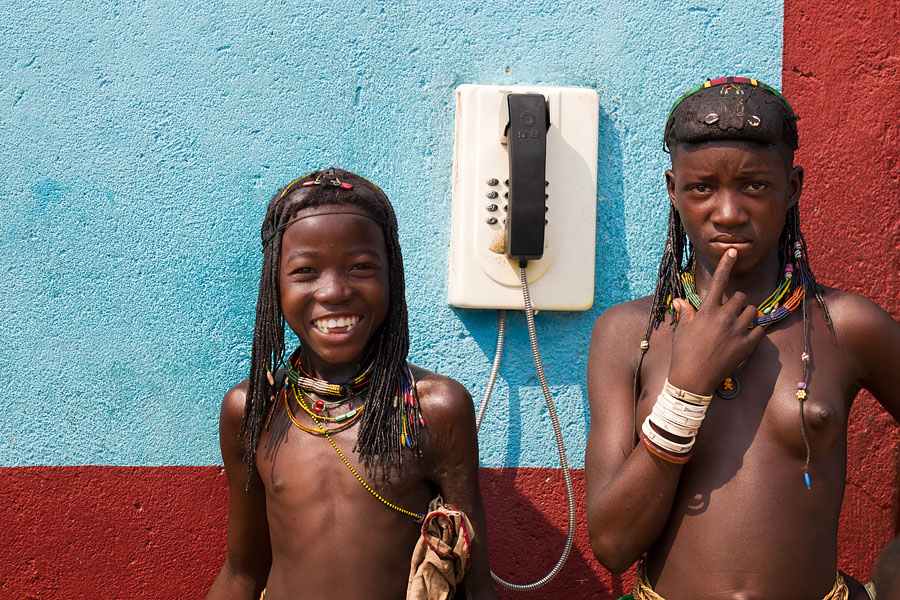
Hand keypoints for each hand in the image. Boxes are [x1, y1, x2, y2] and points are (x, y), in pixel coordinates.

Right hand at [667, 249, 766, 395]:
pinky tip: (747, 336)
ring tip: (739, 324)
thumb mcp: (681, 331)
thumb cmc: (683, 353)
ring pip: (752, 311)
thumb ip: (685, 313)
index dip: (726, 264)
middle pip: (740, 298)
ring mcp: (737, 331)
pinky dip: (755, 331)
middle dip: (737, 302)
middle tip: (730, 313)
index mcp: (707, 311)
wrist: (692, 380)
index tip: (733, 251)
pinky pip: (760, 330)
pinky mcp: (747, 346)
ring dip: (748, 314)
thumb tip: (680, 301)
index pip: (718, 281)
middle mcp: (724, 318)